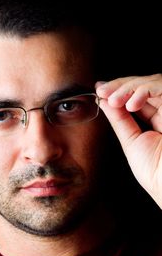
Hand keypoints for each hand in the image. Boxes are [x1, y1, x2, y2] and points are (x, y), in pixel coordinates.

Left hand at [96, 74, 161, 208]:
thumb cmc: (154, 172)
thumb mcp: (131, 142)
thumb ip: (120, 121)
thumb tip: (105, 102)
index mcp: (157, 120)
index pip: (137, 97)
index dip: (119, 91)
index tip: (100, 91)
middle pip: (143, 86)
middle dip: (120, 86)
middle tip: (102, 91)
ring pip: (151, 83)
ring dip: (128, 88)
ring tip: (112, 100)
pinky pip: (161, 87)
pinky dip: (143, 91)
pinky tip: (130, 105)